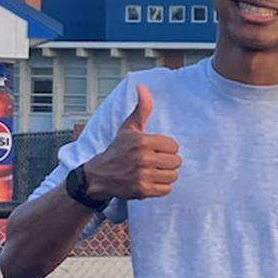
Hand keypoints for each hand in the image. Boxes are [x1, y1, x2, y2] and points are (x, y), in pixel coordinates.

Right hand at [83, 84, 181, 200]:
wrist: (100, 175)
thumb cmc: (118, 149)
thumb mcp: (129, 127)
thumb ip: (142, 108)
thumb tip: (142, 86)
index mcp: (142, 141)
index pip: (174, 146)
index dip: (166, 148)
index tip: (155, 150)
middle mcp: (142, 158)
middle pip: (176, 162)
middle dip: (167, 162)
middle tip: (153, 162)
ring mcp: (143, 175)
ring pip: (173, 176)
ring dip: (164, 175)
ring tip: (151, 172)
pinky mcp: (143, 190)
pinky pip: (167, 189)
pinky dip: (160, 187)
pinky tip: (149, 181)